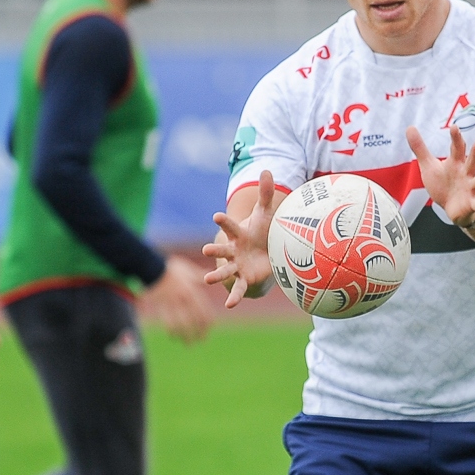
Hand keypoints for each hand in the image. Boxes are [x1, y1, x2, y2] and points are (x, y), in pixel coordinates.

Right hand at [140, 255, 211, 343]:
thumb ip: (198, 275)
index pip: (204, 311)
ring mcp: (173, 303)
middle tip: (201, 341)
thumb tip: (208, 275)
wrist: (151, 267)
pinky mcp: (161, 307)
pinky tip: (174, 337)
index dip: (207, 323)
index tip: (208, 330)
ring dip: (187, 336)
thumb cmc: (169, 268)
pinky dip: (172, 332)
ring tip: (189, 344)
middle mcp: (185, 299)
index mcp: (193, 290)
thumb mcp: (187, 269)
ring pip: (183, 325)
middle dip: (200, 333)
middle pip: (195, 320)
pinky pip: (168, 323)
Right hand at [204, 167, 276, 308]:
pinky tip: (229, 305)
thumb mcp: (265, 214)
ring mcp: (237, 266)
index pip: (230, 226)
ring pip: (225, 271)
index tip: (216, 216)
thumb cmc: (262, 232)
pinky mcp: (244, 279)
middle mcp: (233, 250)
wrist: (266, 253)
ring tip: (207, 280)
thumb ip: (265, 194)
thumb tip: (268, 169)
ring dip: (217, 275)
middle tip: (207, 249)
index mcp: (238, 234)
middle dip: (214, 249)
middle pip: (222, 249)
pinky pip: (238, 289)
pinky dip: (234, 297)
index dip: (224, 222)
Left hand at [408, 125, 474, 229]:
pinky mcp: (472, 203)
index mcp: (456, 163)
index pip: (457, 148)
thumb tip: (410, 128)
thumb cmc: (442, 184)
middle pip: (472, 161)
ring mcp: (471, 188)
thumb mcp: (429, 166)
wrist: (451, 208)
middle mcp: (466, 173)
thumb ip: (420, 148)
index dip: (456, 138)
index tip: (454, 127)